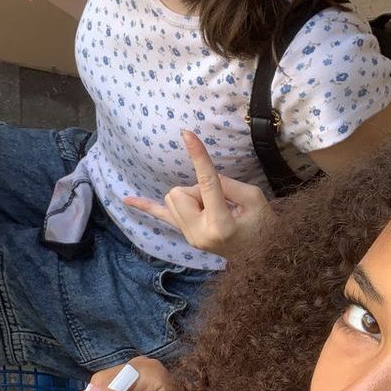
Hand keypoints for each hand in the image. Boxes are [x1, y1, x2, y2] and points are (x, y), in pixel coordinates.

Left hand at [123, 131, 268, 258]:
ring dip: (192, 196)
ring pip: (173, 198)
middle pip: (180, 192)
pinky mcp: (185, 235)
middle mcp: (199, 234)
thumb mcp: (255, 200)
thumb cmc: (263, 225)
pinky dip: (145, 206)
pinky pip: (161, 216)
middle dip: (197, 189)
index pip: (207, 184)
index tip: (187, 134)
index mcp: (221, 226)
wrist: (263, 255)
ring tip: (216, 208)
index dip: (198, 157)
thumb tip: (204, 176)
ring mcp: (189, 237)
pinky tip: (126, 199)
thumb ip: (229, 185)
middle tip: (222, 201)